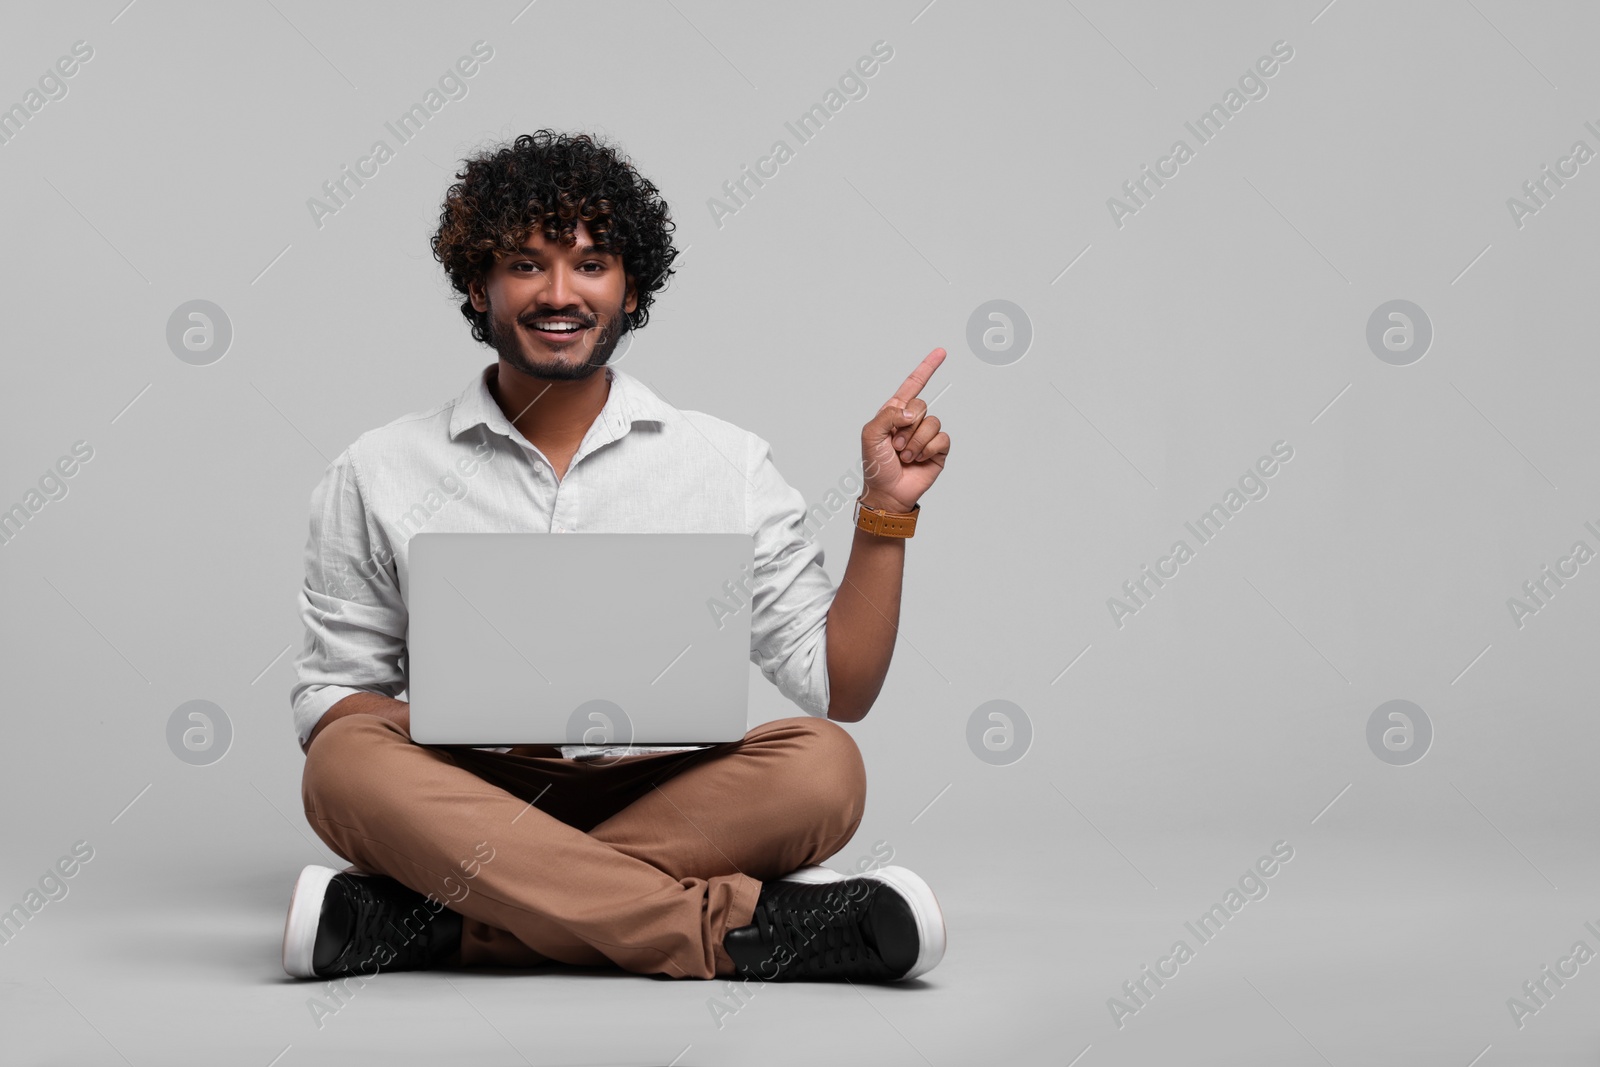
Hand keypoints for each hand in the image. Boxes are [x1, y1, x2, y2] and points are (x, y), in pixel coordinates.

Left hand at [859, 348, 951, 512]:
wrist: (887, 492)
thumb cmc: (875, 464)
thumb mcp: (871, 434)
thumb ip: (888, 415)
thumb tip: (913, 413)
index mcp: (895, 412)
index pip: (913, 385)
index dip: (927, 368)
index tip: (942, 352)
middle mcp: (912, 421)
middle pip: (922, 404)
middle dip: (907, 426)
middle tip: (896, 445)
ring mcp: (926, 435)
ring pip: (932, 423)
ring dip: (916, 442)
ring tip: (905, 456)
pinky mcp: (938, 450)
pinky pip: (942, 438)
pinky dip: (928, 450)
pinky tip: (918, 460)